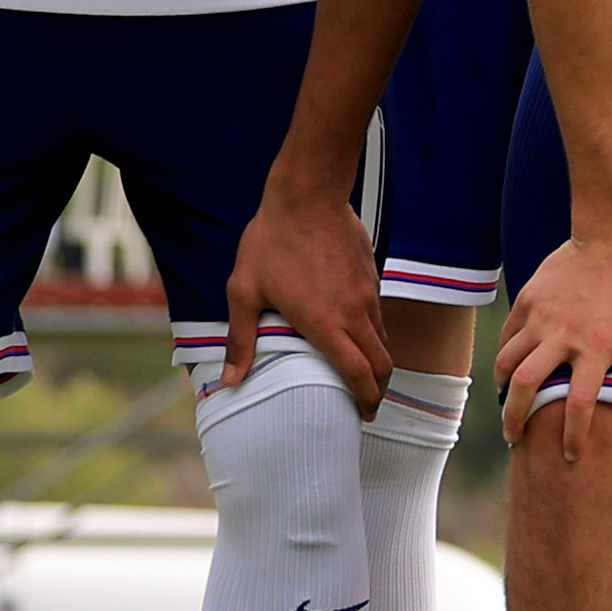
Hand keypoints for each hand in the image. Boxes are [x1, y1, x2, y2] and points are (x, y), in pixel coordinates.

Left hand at [222, 179, 388, 397]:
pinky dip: (373, 333)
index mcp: (327, 323)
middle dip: (378, 389)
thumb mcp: (245, 292)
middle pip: (382, 362)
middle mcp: (355, 312)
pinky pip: (378, 314)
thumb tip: (228, 381)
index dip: (366, 399)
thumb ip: (241, 339)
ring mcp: (367, 292)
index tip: (363, 415)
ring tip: (361, 372)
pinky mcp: (371, 275)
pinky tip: (354, 331)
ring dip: (377, 360)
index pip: (360, 373)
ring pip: (383, 338)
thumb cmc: (271, 242)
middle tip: (366, 404)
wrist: (307, 195)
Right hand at [501, 229, 611, 451]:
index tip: (569, 455)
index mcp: (597, 347)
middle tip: (515, 439)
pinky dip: (504, 356)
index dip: (572, 435)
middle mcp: (563, 335)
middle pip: (527, 387)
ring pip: (507, 361)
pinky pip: (507, 336)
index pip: (577, 404)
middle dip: (516, 420)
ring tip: (509, 404)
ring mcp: (541, 316)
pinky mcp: (527, 299)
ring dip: (504, 389)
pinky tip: (510, 368)